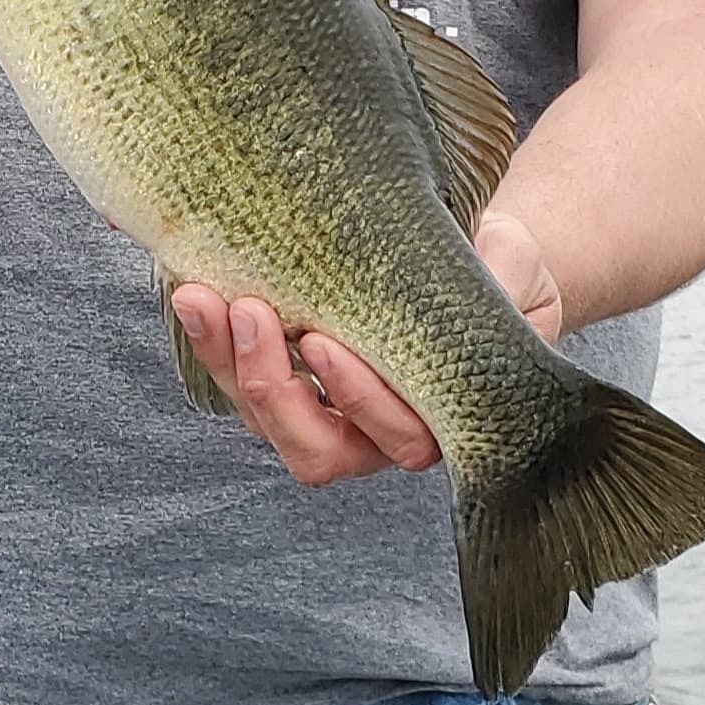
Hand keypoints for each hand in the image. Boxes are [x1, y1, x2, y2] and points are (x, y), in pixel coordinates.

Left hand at [170, 209, 564, 488]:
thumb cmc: (502, 270)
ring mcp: (327, 415)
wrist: (475, 255)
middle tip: (251, 313)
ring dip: (229, 366)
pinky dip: (211, 343)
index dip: (359, 400)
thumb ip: (500, 285)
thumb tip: (481, 289)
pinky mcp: (289, 383)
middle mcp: (380, 436)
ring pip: (267, 423)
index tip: (324, 343)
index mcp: (442, 419)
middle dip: (275, 389)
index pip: (399, 436)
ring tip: (201, 297)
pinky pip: (241, 384)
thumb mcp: (512, 268)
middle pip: (317, 450)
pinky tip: (192, 292)